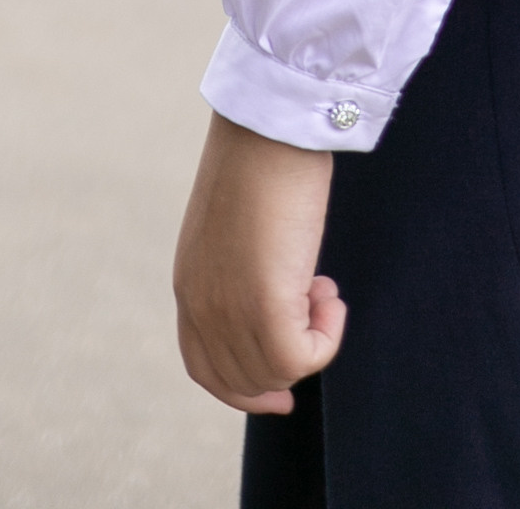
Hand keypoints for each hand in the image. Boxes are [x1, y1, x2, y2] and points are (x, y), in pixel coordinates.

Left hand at [173, 115, 344, 414]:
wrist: (270, 127)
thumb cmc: (261, 160)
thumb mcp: (235, 227)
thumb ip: (239, 268)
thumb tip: (276, 296)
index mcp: (188, 285)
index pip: (204, 368)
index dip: (244, 389)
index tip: (282, 391)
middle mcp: (201, 307)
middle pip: (244, 381)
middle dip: (288, 365)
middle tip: (319, 310)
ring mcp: (230, 311)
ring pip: (276, 373)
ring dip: (311, 338)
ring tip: (322, 285)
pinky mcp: (266, 307)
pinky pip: (301, 359)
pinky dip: (327, 335)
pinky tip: (330, 291)